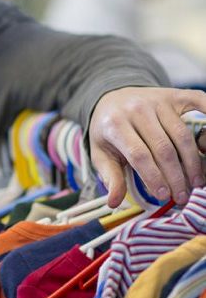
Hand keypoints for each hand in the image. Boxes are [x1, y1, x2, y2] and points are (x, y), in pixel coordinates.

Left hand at [89, 87, 205, 207]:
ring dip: (192, 162)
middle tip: (182, 196)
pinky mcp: (174, 96)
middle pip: (163, 148)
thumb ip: (110, 176)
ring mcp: (157, 101)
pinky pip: (198, 103)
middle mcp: (137, 110)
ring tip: (196, 182)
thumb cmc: (108, 130)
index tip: (163, 196)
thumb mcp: (101, 153)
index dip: (154, 177)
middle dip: (175, 176)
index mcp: (114, 125)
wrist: (111, 98)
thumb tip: (114, 202)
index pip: (139, 155)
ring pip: (182, 135)